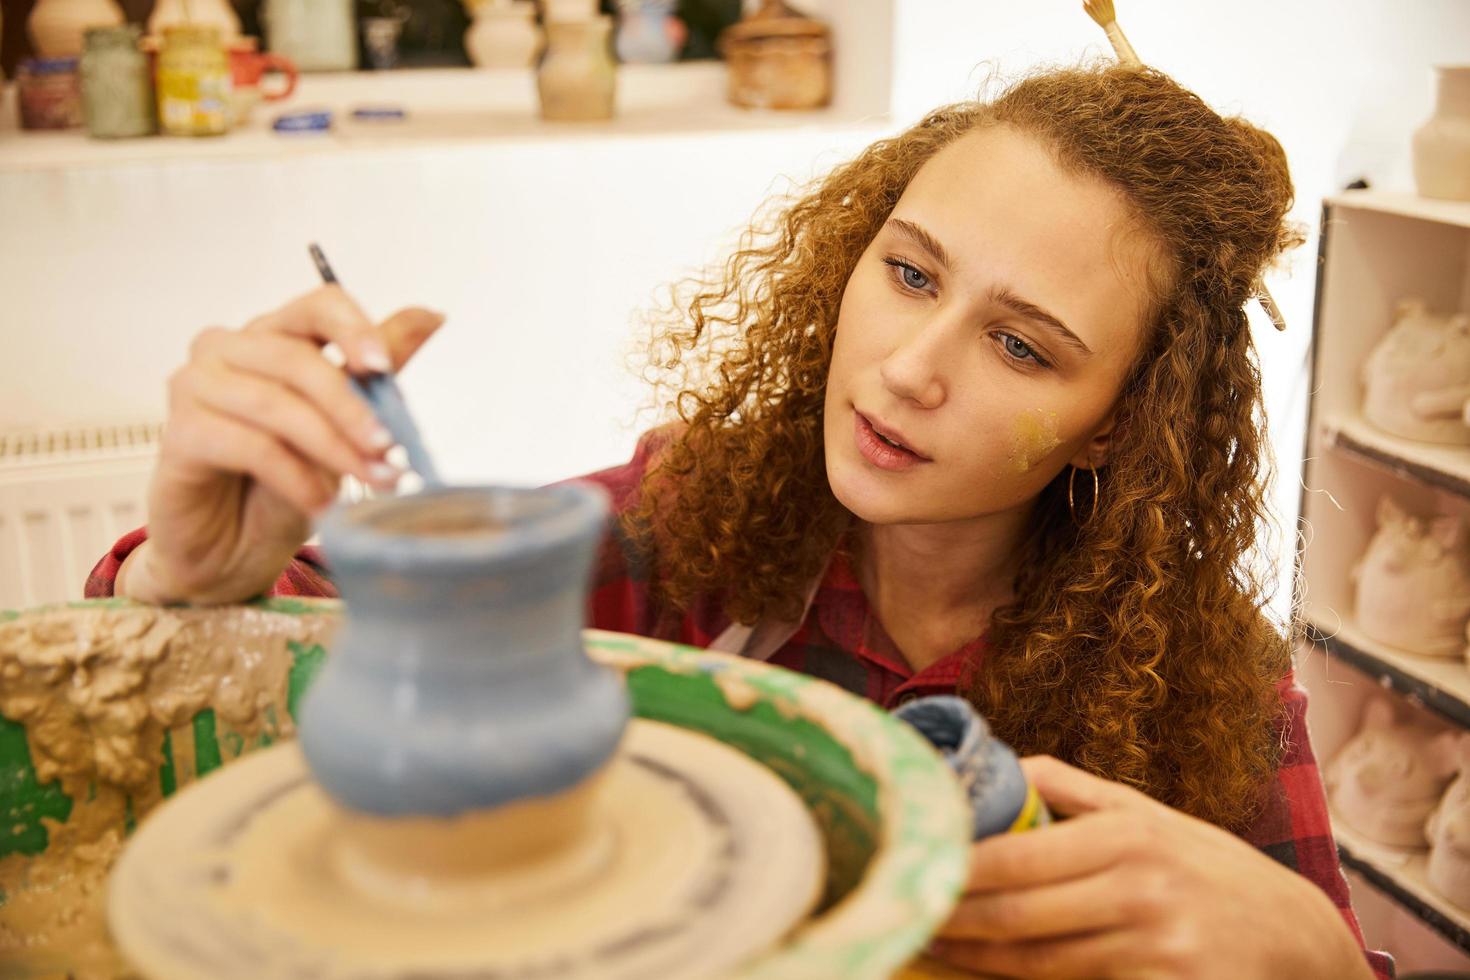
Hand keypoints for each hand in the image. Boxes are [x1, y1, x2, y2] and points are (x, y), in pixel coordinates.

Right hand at [119, 286, 443, 604]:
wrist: (234, 549)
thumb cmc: (285, 484)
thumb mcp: (342, 429)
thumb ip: (374, 375)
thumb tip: (430, 320)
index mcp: (275, 335)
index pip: (318, 305)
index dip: (355, 330)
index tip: (385, 369)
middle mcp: (228, 349)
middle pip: (299, 359)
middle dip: (353, 409)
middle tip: (391, 449)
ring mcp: (196, 386)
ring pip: (276, 404)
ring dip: (333, 447)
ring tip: (371, 480)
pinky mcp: (179, 433)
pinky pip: (249, 445)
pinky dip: (294, 475)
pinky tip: (320, 501)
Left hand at [926, 756, 1373, 978]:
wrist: (1300, 942)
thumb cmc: (1211, 870)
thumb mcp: (1150, 816)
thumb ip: (1073, 792)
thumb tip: (999, 768)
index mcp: (1128, 836)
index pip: (1017, 858)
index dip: (956, 872)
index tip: (911, 869)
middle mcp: (1141, 891)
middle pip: (1018, 918)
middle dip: (950, 921)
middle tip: (899, 917)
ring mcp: (1155, 951)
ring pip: (1038, 966)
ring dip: (974, 961)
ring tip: (927, 946)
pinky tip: (991, 979)